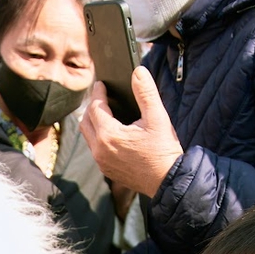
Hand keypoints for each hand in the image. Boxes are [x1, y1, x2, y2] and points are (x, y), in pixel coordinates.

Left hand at [81, 66, 183, 196]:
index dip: (98, 92)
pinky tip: (110, 133)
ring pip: (88, 136)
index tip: (101, 83)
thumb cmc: (164, 151)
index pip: (95, 107)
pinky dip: (98, 137)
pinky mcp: (107, 170)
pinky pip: (95, 149)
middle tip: (101, 96)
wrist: (169, 181)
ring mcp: (102, 162)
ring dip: (93, 122)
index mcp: (109, 135)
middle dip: (92, 106)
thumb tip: (138, 72)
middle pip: (86, 121)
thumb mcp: (157, 118)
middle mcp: (100, 150)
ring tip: (104, 112)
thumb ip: (146, 93)